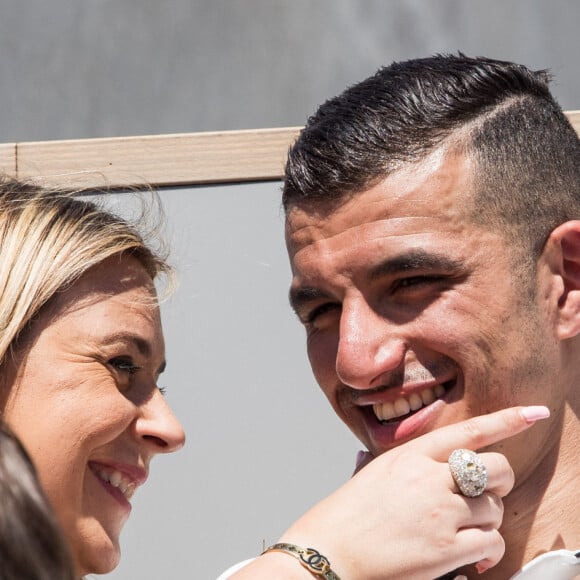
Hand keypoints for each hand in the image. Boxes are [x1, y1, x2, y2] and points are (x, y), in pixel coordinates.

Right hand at [271, 405, 548, 579]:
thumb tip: (384, 458)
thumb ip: (393, 464)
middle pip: (496, 467)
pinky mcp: (446, 549)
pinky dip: (487, 551)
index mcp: (411, 454)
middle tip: (486, 495)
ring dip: (487, 521)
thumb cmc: (345, 515)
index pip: (469, 430)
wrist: (329, 553)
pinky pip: (491, 542)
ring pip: (494, 508)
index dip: (507, 420)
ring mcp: (440, 512)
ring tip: (465, 531)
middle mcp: (430, 477)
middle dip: (500, 481)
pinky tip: (471, 557)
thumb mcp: (370, 475)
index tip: (535, 412)